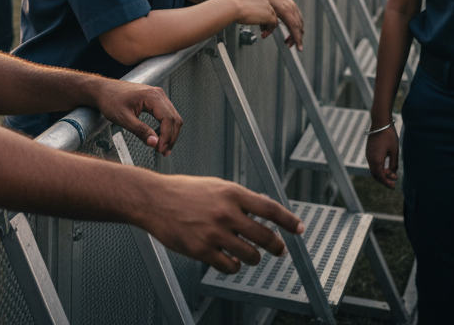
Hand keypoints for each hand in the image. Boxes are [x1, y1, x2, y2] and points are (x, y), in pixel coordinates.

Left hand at [90, 79, 183, 156]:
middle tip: (163, 153)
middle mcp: (159, 94)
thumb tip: (155, 143)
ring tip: (162, 148)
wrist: (104, 90)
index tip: (159, 150)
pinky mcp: (156, 100)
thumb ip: (140, 131)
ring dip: (170, 134)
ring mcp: (158, 96)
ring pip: (173, 117)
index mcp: (152, 96)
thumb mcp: (123, 118)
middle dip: (171, 137)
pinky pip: (167, 115)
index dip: (166, 137)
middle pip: (174, 119)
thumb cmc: (110, 101)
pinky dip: (167, 128)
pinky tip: (159, 138)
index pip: (168, 119)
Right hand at [142, 174, 303, 273]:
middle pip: (265, 236)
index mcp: (231, 193)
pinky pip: (230, 267)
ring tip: (248, 254)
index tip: (299, 229)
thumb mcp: (215, 186)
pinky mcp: (202, 250)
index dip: (288, 221)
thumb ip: (238, 198)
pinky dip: (234, 266)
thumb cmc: (183, 191)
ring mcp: (215, 232)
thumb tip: (262, 209)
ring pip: (250, 255)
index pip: (270, 208)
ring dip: (253, 258)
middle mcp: (226, 212)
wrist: (154, 199)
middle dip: (277, 247)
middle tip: (280, 250)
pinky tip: (230, 261)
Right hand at [231, 0, 279, 38]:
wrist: (232, 7)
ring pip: (272, 17)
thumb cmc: (232, 5)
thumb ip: (247, 4)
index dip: (261, 12)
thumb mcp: (241, 1)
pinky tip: (263, 34)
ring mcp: (268, 5)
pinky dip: (269, 30)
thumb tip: (248, 11)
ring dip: (267, 26)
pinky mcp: (269, 15)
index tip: (255, 19)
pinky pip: (273, 24)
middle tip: (260, 28)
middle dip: (264, 20)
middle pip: (269, 10)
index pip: (263, 3)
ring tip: (262, 33)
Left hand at [252, 0, 304, 50]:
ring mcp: (293, 6)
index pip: (295, 28)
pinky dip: (296, 26)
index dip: (297, 40)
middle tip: (288, 45)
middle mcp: (292, 9)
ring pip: (300, 23)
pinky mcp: (292, 5)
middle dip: (296, 38)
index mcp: (286, 11)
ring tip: (288, 39)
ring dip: (296, 32)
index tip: (299, 49)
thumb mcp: (265, 12)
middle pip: (299, 27)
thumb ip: (266, 24)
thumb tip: (264, 35)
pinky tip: (291, 29)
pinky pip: (298, 18)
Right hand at [365, 123, 398, 188]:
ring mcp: (368, 154)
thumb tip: (393, 173)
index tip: (393, 186)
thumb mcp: (394, 151)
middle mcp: (370, 158)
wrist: (380, 122)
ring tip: (391, 174)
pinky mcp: (368, 151)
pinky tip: (385, 167)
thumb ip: (394, 164)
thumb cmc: (389, 136)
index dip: (387, 183)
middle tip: (393, 183)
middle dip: (384, 180)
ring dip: (381, 174)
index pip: (380, 176)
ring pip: (373, 169)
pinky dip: (378, 168)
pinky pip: (372, 164)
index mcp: (377, 160)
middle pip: (375, 175)